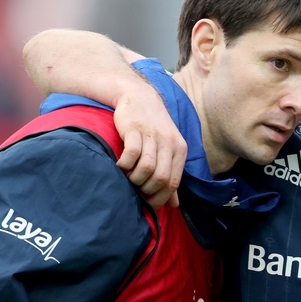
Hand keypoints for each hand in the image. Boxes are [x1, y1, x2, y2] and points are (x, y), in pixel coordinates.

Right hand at [114, 87, 186, 208]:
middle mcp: (169, 142)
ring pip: (147, 168)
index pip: (174, 182)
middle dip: (147, 191)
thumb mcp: (168, 149)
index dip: (160, 198)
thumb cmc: (153, 127)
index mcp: (180, 149)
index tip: (148, 204)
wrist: (140, 96)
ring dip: (134, 179)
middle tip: (136, 191)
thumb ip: (171, 175)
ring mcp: (152, 135)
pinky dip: (124, 165)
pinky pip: (132, 154)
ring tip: (127, 178)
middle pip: (161, 178)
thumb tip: (175, 204)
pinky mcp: (134, 129)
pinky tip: (120, 166)